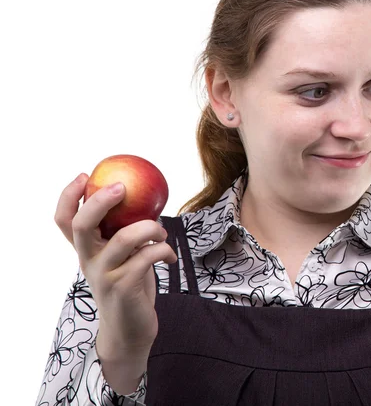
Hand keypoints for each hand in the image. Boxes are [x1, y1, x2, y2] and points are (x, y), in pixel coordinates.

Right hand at [54, 173, 177, 351]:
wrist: (130, 331)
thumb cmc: (130, 286)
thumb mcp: (123, 257)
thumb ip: (125, 233)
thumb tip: (147, 198)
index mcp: (86, 250)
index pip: (64, 221)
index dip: (68, 196)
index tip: (85, 175)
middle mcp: (89, 261)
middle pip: (82, 225)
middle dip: (100, 201)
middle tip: (122, 187)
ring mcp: (105, 275)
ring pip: (125, 238)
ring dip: (151, 228)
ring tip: (162, 233)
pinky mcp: (124, 287)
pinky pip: (148, 257)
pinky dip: (164, 251)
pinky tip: (170, 257)